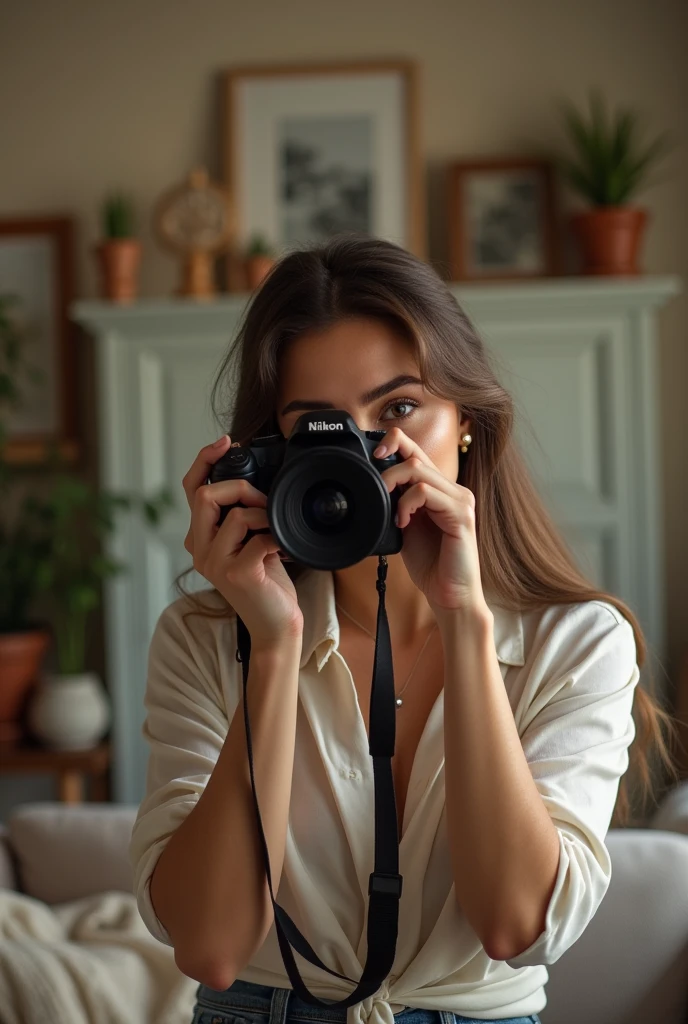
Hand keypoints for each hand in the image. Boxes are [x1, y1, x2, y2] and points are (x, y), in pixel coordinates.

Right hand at [182, 434, 303, 648]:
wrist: (275, 624)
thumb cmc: (266, 582)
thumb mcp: (250, 540)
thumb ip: (242, 515)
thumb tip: (255, 480)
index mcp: (200, 538)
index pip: (190, 489)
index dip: (204, 460)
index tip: (226, 441)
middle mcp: (199, 549)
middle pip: (206, 495)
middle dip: (241, 488)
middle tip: (264, 501)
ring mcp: (215, 563)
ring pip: (236, 515)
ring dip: (265, 515)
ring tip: (276, 530)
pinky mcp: (236, 574)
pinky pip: (259, 537)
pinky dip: (277, 537)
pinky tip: (283, 550)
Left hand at [375, 426, 487, 612]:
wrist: (450, 595)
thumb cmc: (430, 564)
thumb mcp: (405, 526)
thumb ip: (396, 503)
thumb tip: (374, 485)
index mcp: (440, 490)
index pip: (416, 452)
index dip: (392, 443)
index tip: (372, 456)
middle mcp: (452, 489)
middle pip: (415, 453)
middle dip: (386, 464)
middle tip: (375, 487)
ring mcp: (460, 500)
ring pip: (418, 469)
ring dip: (393, 485)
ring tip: (390, 511)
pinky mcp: (461, 515)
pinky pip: (426, 492)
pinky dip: (406, 504)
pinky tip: (402, 522)